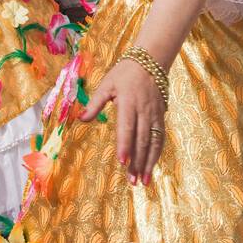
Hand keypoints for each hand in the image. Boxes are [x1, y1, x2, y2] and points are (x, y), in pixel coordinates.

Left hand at [82, 60, 165, 185]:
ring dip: (149, 162)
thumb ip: (95, 102)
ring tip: (143, 181)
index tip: (123, 162)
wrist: (151, 60)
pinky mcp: (161, 116)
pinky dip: (157, 154)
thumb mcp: (107, 83)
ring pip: (154, 142)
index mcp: (128, 102)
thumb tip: (80, 118)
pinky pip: (161, 137)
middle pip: (141, 139)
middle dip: (137, 161)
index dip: (125, 144)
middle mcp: (144, 110)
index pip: (127, 126)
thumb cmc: (125, 72)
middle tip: (132, 181)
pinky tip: (152, 166)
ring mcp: (155, 114)